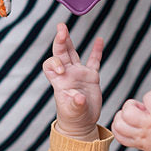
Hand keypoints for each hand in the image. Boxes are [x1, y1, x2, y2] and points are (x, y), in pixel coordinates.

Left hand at [43, 22, 102, 140]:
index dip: (55, 63)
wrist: (81, 123)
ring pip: (73, 53)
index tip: (62, 70)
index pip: (51, 65)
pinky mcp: (91, 77)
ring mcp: (79, 74)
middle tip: (61, 28)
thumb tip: (79, 98)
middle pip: (60, 53)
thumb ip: (75, 104)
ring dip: (69, 42)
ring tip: (65, 27)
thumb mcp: (73, 112)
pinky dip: (97, 51)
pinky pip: (94, 61)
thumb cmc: (73, 118)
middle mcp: (68, 74)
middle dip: (60, 41)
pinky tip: (100, 40)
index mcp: (59, 81)